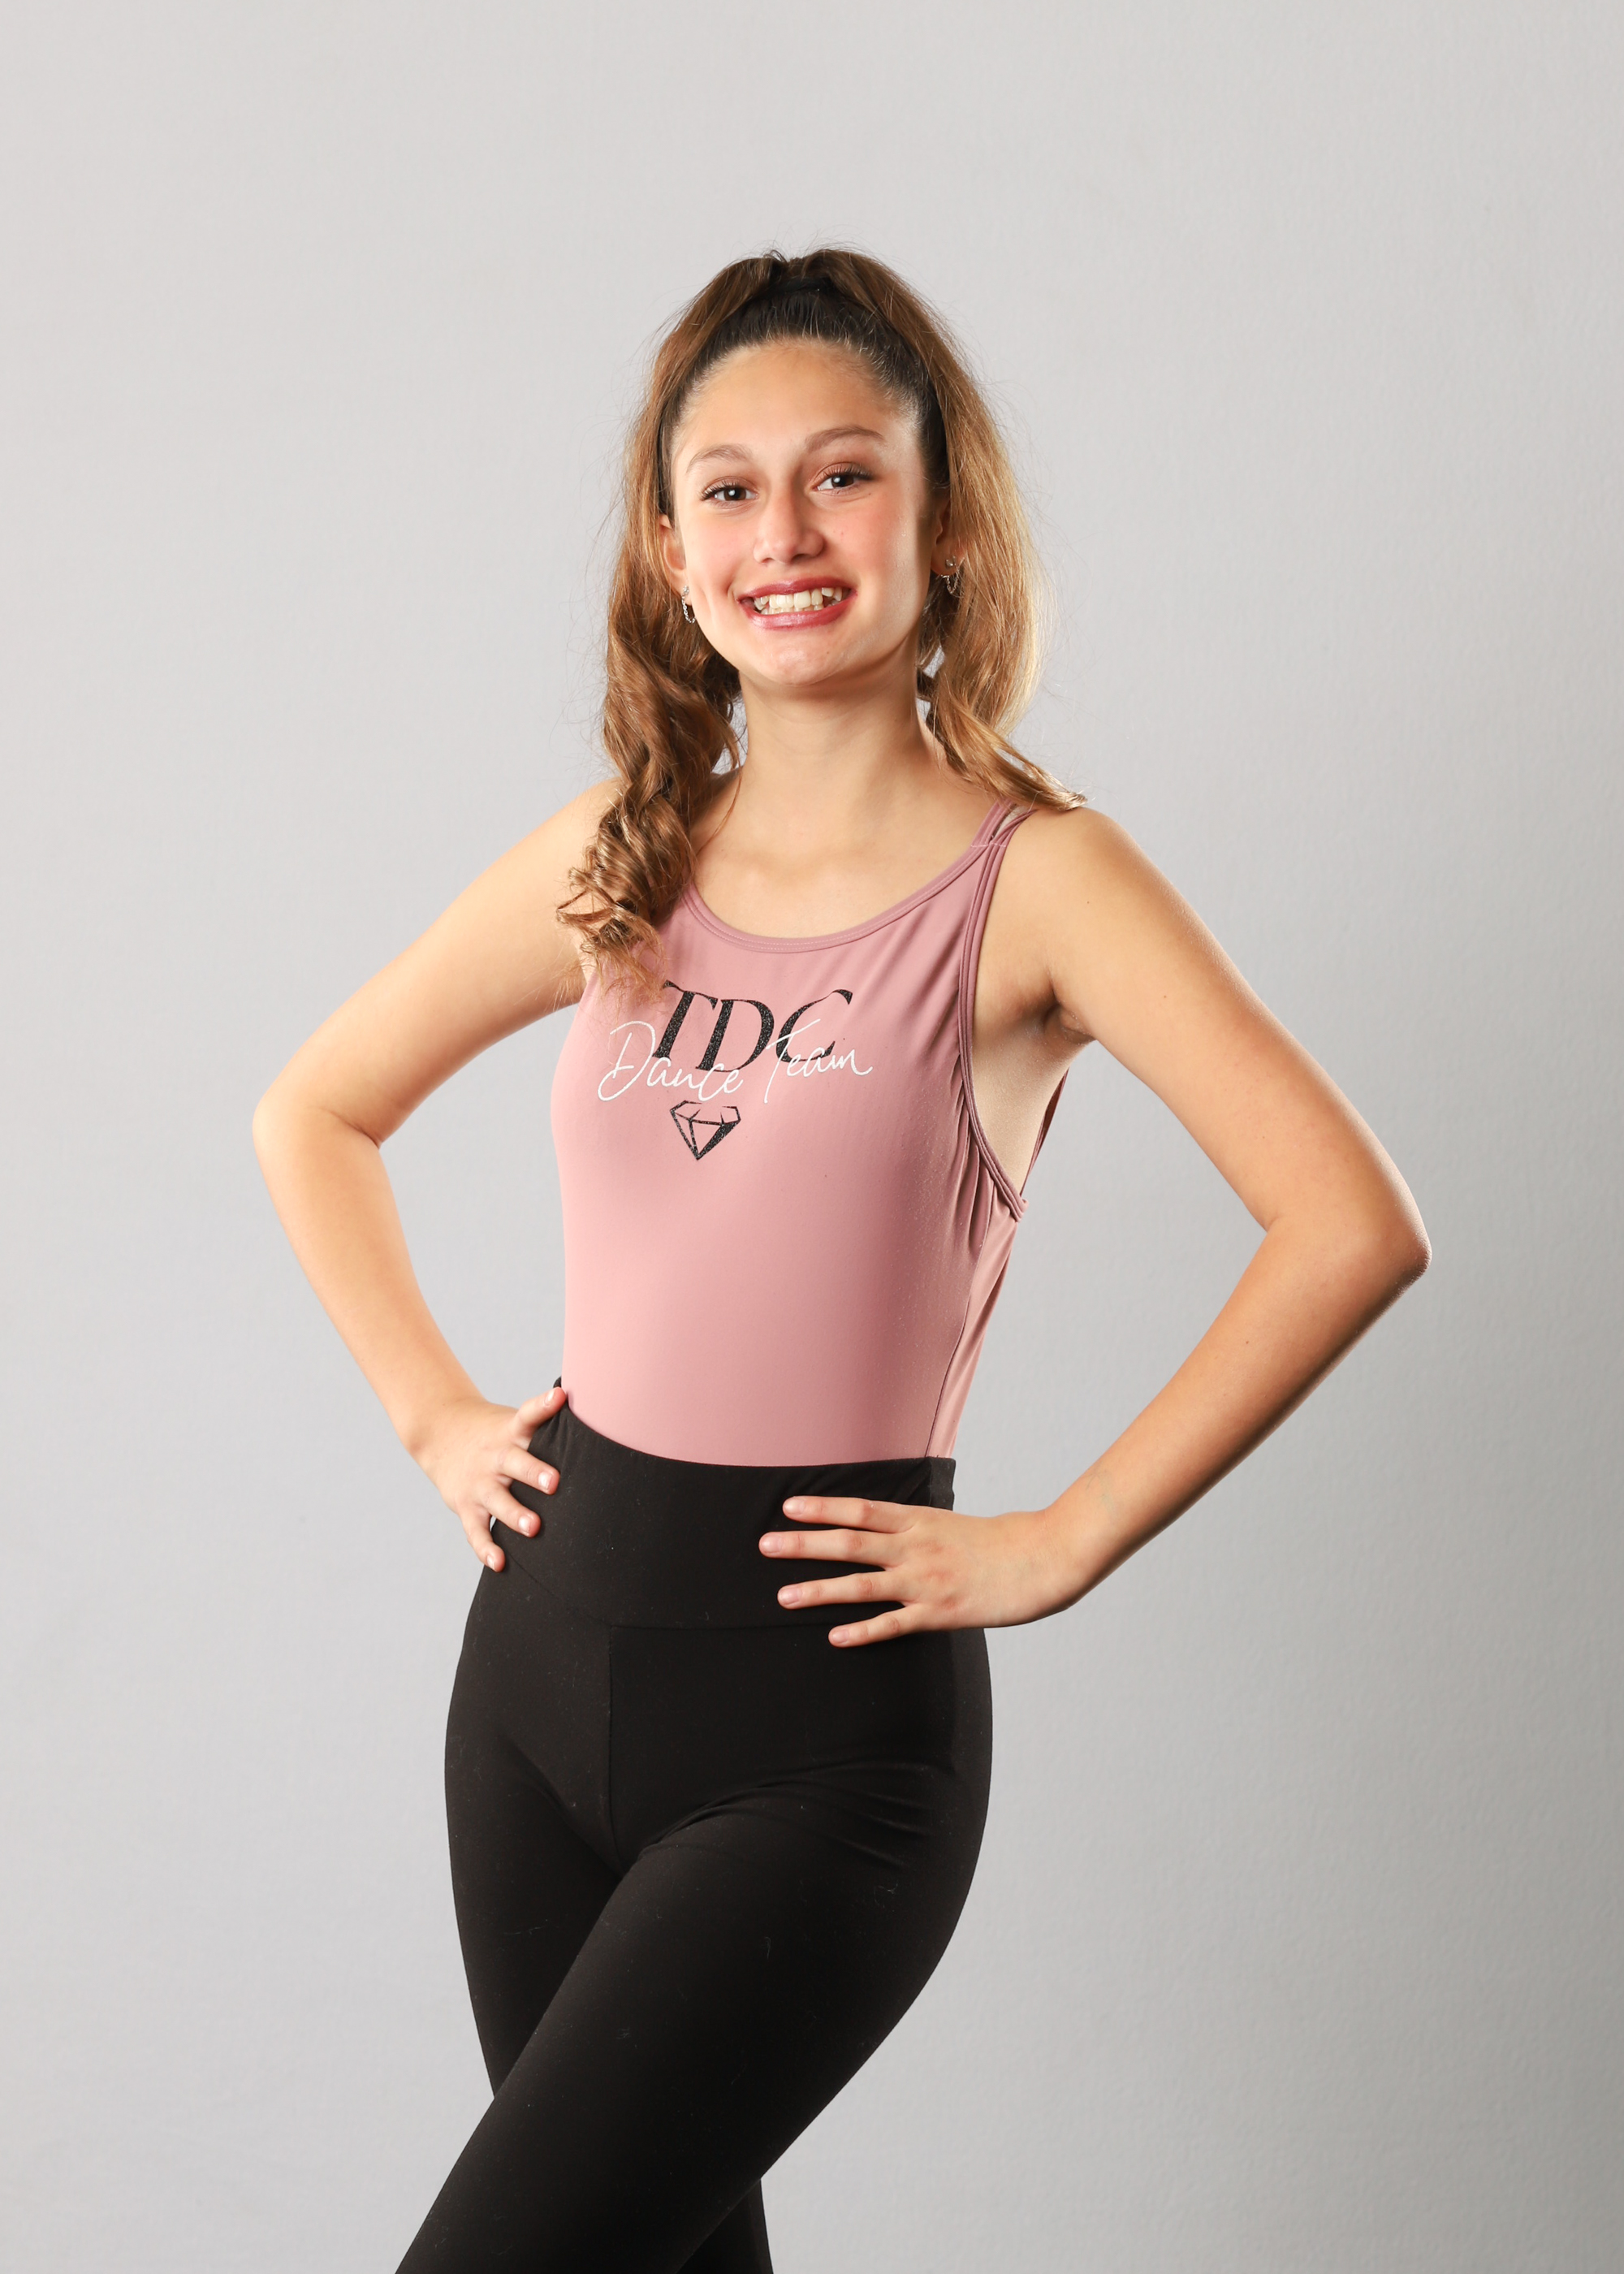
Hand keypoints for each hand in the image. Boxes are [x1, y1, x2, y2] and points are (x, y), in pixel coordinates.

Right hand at [417, 1385, 566, 1569]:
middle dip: (534, 1472)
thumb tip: (601, 1420)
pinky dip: (486, 1547)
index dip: (544, 1405)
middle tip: (554, 1483)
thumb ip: (547, 1426)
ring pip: (497, 1499)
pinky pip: (476, 1529)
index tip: (560, 1397)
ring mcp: (479, 1483)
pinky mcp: (466, 1506)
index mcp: (510, 1432)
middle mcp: (495, 1456)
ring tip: (533, 1527)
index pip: (528, 1414)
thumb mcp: (515, 1422)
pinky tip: (499, 1562)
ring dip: (514, 1514)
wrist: (441, 1431)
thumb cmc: (495, 1433)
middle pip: (515, 1462)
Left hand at [759, 1496, 1080, 1646]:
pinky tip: (835, 1636)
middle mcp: (917, 1547)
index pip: (861, 1510)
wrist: (1045, 1558)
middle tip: (765, 1545)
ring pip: (862, 1585)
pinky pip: (894, 1624)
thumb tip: (893, 1529)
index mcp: (921, 1520)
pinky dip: (863, 1630)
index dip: (822, 1508)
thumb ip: (922, 1529)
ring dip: (819, 1590)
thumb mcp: (955, 1524)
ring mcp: (926, 1581)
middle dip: (804, 1545)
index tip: (788, 1506)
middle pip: (850, 1543)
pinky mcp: (940, 1613)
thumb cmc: (1004, 1541)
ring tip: (783, 1596)